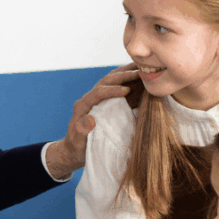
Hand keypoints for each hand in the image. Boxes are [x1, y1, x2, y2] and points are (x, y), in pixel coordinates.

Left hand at [45, 63, 138, 179]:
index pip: (98, 91)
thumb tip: (88, 120)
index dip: (112, 89)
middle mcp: (90, 98)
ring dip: (127, 73)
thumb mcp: (77, 142)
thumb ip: (80, 131)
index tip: (127, 90)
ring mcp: (98, 99)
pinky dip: (129, 82)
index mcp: (83, 105)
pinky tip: (142, 79)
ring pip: (113, 80)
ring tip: (144, 69)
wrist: (74, 150)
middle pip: (107, 80)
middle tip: (141, 73)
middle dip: (123, 76)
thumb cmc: (76, 148)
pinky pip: (118, 88)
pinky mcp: (106, 103)